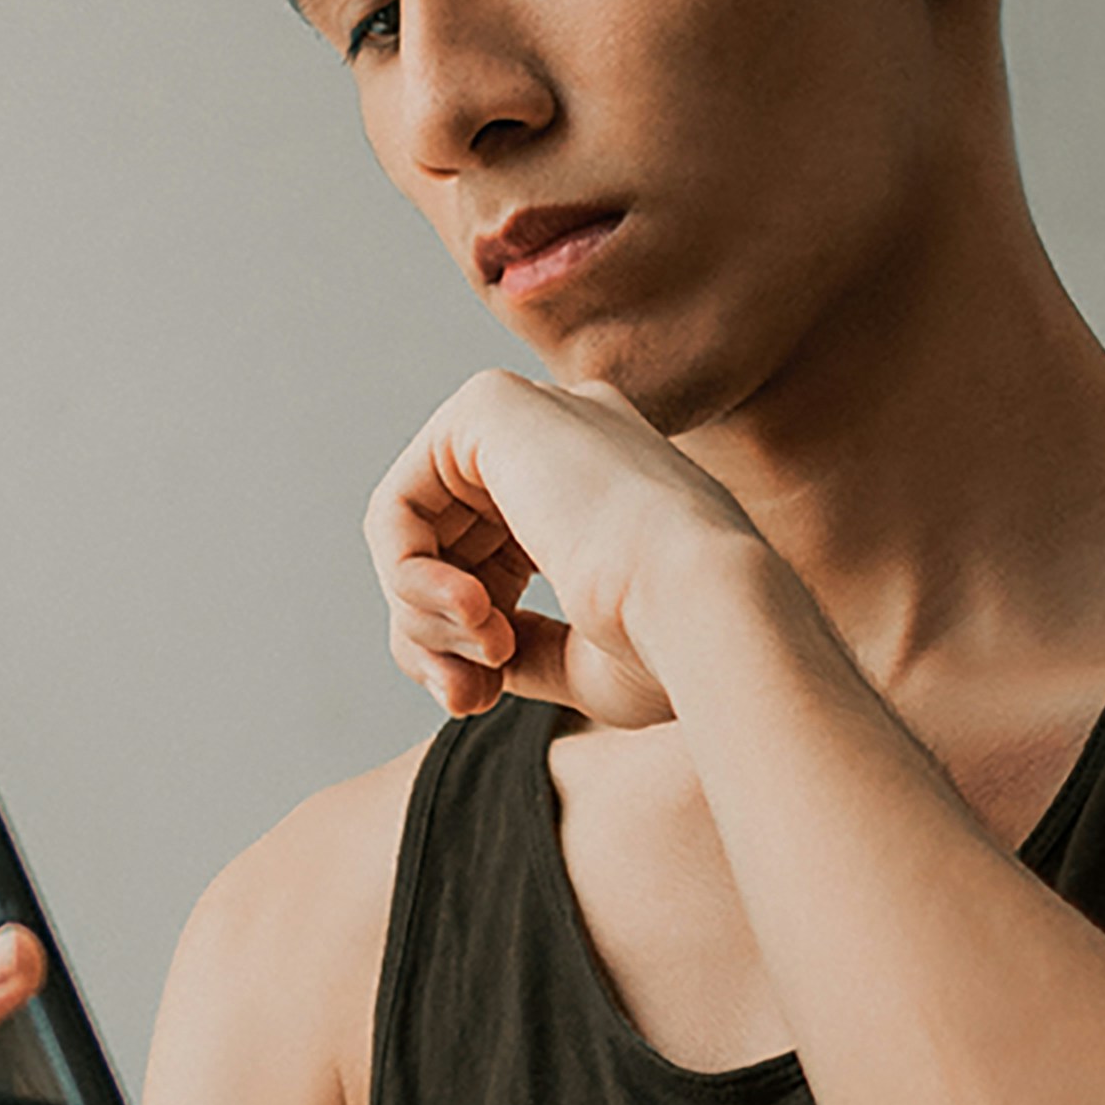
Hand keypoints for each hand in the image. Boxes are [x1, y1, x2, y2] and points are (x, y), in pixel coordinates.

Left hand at [362, 370, 763, 728]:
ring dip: (422, 616)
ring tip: (483, 656)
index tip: (479, 700)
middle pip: (446, 542)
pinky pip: (397, 502)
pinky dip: (407, 574)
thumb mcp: (583, 659)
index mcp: (608, 489)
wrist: (707, 607)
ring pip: (416, 526)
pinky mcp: (491, 404)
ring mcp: (534, 414)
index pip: (494, 557)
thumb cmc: (669, 649)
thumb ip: (522, 642)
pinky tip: (464, 611)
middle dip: (432, 633)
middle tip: (468, 695)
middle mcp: (572, 439)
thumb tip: (459, 658)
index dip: (464, 638)